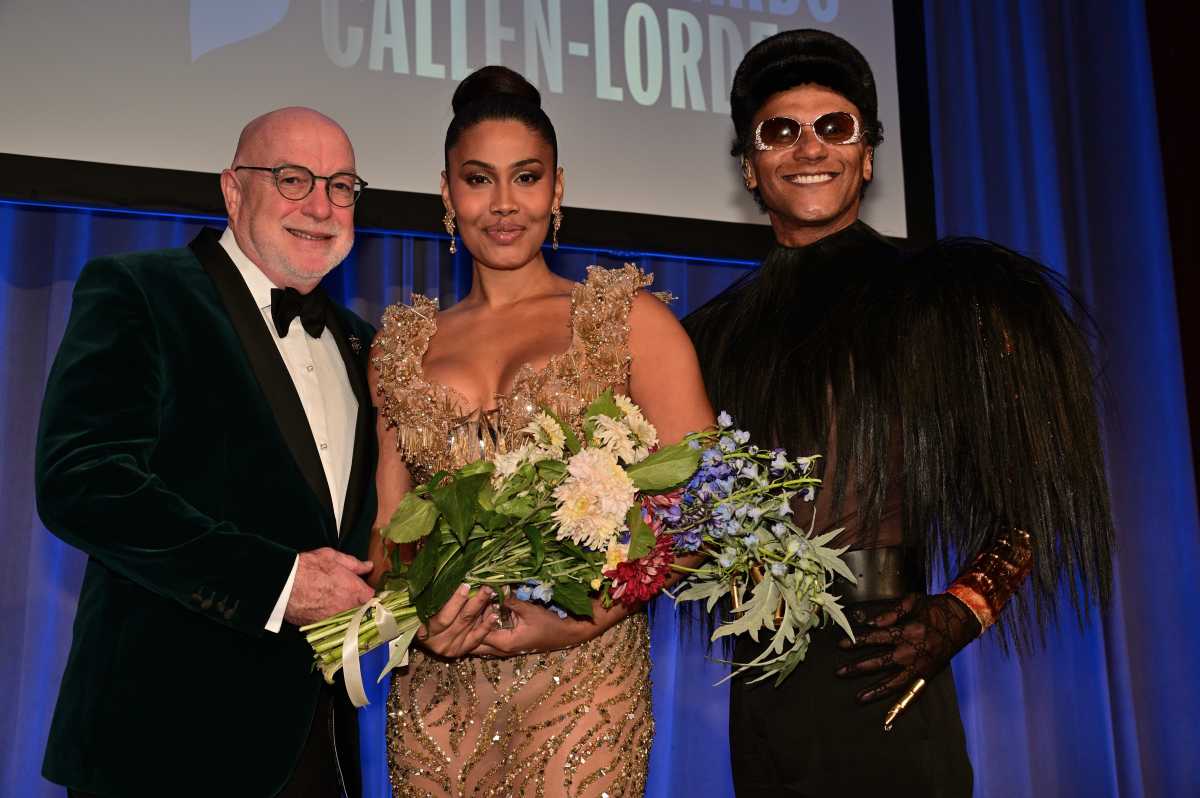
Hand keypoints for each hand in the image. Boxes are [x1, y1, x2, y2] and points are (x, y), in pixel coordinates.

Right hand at [284, 548, 375, 625]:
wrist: (284, 584)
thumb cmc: (309, 568)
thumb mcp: (333, 557)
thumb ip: (354, 564)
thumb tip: (368, 566)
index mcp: (356, 591)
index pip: (371, 597)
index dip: (366, 593)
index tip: (361, 590)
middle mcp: (348, 608)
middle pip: (360, 611)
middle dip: (357, 604)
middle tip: (345, 596)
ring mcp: (334, 619)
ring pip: (346, 619)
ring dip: (343, 612)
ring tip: (331, 602)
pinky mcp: (319, 626)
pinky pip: (330, 624)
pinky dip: (328, 618)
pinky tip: (320, 609)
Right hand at [415, 583, 498, 658]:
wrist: (425, 637)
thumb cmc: (420, 616)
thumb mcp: (422, 606)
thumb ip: (432, 596)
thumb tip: (445, 573)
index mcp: (424, 632)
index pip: (442, 617)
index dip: (455, 601)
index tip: (466, 585)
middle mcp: (438, 643)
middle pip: (460, 620)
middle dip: (475, 601)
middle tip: (486, 587)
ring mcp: (450, 648)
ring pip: (469, 626)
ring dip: (482, 608)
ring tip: (491, 593)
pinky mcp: (462, 651)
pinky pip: (476, 638)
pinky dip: (486, 626)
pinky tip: (494, 614)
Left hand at [471, 596, 623, 656]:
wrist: (567, 634)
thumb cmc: (550, 623)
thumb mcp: (530, 610)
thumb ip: (510, 600)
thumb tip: (493, 586)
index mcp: (505, 643)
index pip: (477, 633)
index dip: (468, 619)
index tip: (461, 603)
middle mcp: (501, 649)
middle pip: (474, 642)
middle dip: (465, 628)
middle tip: (456, 610)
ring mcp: (505, 649)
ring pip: (480, 641)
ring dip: (472, 629)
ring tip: (462, 613)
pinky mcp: (508, 643)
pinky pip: (488, 638)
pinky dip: (481, 629)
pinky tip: (476, 616)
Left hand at [834, 592, 981, 703]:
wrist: (962, 621)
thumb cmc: (935, 609)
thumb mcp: (913, 601)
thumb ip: (891, 612)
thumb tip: (871, 623)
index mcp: (908, 631)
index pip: (876, 638)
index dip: (857, 642)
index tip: (841, 645)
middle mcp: (912, 652)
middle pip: (880, 662)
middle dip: (858, 668)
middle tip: (839, 672)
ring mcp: (920, 666)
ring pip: (894, 682)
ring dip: (876, 690)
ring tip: (859, 698)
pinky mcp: (927, 675)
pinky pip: (913, 693)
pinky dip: (902, 704)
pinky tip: (891, 714)